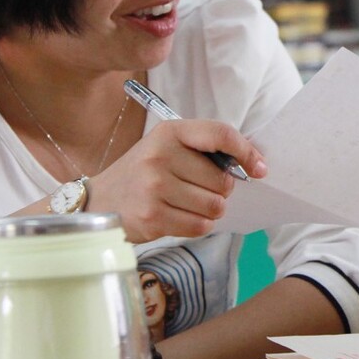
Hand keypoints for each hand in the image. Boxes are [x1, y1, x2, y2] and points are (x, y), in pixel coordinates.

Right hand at [88, 119, 266, 242]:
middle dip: (220, 189)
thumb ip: (207, 149)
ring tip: (188, 204)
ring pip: (214, 206)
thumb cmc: (144, 172)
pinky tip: (179, 217)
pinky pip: (200, 226)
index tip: (260, 168)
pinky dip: (198, 225)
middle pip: (222, 180)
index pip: (221, 135)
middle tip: (199, 189)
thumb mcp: (169, 147)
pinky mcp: (152, 217)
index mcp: (170, 132)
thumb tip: (257, 162)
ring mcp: (154, 188)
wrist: (99, 201)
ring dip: (210, 210)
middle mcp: (161, 156)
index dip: (247, 152)